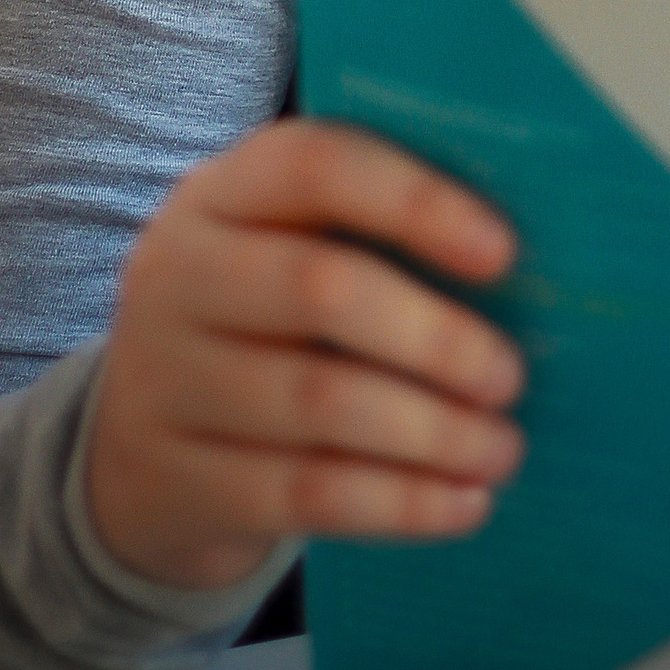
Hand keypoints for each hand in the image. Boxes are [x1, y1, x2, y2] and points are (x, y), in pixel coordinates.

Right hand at [86, 121, 524, 592]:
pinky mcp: (180, 483)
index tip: (504, 254)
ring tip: (504, 447)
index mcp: (222, 193)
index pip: (316, 166)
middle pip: (320, 289)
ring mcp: (167, 382)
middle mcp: (179, 274)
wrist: (136, 447)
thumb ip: (378, 238)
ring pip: (319, 402)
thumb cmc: (264, 324)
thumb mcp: (289, 253)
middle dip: (436, 337)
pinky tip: (465, 503)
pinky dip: (400, 503)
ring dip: (432, 431)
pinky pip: (306, 494)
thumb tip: (532, 268)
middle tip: (512, 377)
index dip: (416, 203)